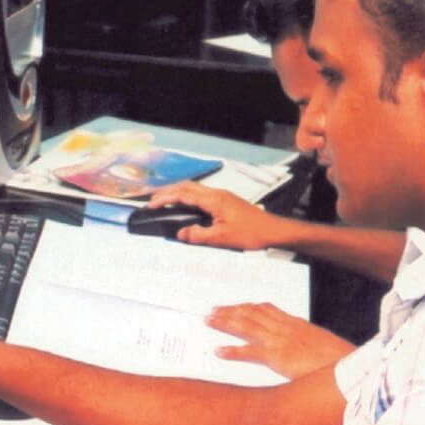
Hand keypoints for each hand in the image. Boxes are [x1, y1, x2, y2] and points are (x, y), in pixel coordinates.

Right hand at [145, 183, 287, 250]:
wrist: (273, 230)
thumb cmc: (251, 232)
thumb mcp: (221, 238)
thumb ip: (198, 235)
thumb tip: (181, 233)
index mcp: (213, 200)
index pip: (183, 194)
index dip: (165, 198)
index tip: (151, 204)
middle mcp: (217, 194)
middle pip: (187, 186)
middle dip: (168, 191)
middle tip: (153, 200)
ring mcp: (222, 195)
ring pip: (194, 188)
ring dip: (178, 192)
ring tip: (165, 201)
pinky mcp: (226, 200)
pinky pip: (202, 194)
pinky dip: (188, 196)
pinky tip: (186, 206)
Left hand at [206, 302, 355, 379]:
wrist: (348, 368)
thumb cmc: (338, 360)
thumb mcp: (321, 344)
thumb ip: (306, 341)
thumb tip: (298, 344)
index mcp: (296, 324)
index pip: (266, 309)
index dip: (247, 306)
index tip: (234, 305)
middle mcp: (285, 328)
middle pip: (251, 314)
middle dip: (230, 311)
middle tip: (212, 310)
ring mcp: (280, 341)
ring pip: (246, 327)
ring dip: (225, 323)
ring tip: (208, 321)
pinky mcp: (278, 358)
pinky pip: (249, 353)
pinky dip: (232, 351)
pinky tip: (218, 351)